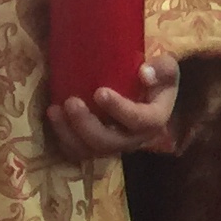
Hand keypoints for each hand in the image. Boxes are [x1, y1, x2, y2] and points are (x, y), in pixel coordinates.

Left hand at [46, 54, 180, 161]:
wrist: (149, 97)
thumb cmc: (156, 79)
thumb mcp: (166, 68)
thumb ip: (161, 68)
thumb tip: (144, 74)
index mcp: (154, 120)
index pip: (140, 121)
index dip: (120, 110)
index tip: (100, 91)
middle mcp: (134, 140)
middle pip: (109, 143)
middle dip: (86, 125)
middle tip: (71, 102)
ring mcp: (114, 146)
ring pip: (89, 151)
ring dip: (69, 134)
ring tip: (54, 110)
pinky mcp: (97, 148)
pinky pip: (77, 152)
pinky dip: (63, 139)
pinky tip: (54, 118)